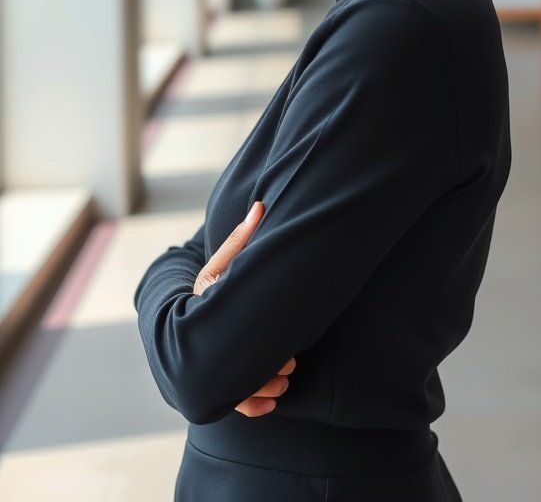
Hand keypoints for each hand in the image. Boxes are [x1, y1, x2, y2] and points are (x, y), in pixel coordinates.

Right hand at [192, 200, 296, 416]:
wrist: (178, 321)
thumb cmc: (209, 289)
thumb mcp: (221, 265)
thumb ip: (242, 239)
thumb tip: (262, 206)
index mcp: (208, 310)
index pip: (241, 331)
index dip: (269, 343)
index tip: (287, 342)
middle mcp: (208, 344)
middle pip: (245, 368)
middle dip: (271, 366)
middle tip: (290, 360)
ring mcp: (211, 369)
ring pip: (244, 391)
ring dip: (268, 386)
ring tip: (285, 375)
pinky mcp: (216, 388)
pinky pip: (238, 408)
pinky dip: (257, 407)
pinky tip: (271, 402)